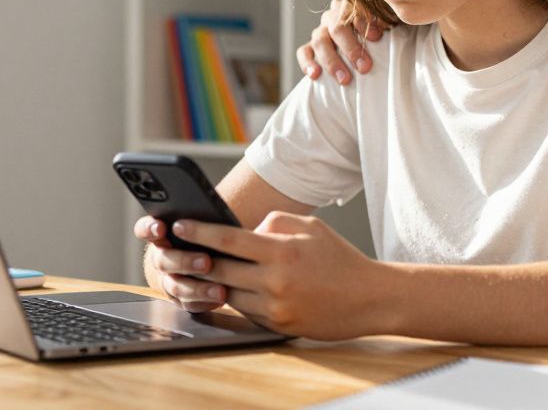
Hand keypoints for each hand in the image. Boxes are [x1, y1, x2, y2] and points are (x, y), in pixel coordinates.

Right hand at [133, 215, 225, 312]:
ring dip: (198, 288)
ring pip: (177, 286)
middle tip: (206, 261)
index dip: (149, 229)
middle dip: (185, 261)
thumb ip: (200, 219)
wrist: (212, 256)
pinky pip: (190, 304)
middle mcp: (162, 258)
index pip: (145, 229)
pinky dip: (206, 302)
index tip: (160, 226)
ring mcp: (170, 280)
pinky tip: (222, 297)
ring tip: (220, 289)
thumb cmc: (207, 234)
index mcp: (161, 235)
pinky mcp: (183, 299)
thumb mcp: (203, 223)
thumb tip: (212, 211)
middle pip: (164, 261)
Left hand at [172, 212, 383, 339]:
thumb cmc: (339, 257)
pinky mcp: (278, 325)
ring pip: (229, 293)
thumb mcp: (310, 227)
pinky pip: (246, 311)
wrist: (370, 298)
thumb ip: (275, 222)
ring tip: (201, 268)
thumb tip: (246, 232)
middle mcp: (275, 281)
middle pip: (220, 270)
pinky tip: (232, 287)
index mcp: (281, 251)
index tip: (178, 227)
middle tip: (178, 250)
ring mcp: (275, 307)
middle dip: (196, 260)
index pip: (228, 240)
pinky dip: (238, 298)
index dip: (199, 232)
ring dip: (215, 281)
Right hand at [296, 0, 388, 84]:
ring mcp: (320, 32)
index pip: (354, 9)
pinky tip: (315, 75)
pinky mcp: (309, 48)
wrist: (363, 50)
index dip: (364, 22)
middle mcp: (333, 18)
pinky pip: (304, 52)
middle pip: (337, 27)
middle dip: (351, 48)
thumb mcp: (386, 26)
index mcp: (352, 7)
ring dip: (332, 61)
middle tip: (365, 67)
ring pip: (320, 41)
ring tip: (345, 79)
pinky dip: (307, 63)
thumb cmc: (379, 38)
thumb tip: (400, 23)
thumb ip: (388, 23)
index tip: (377, 37)